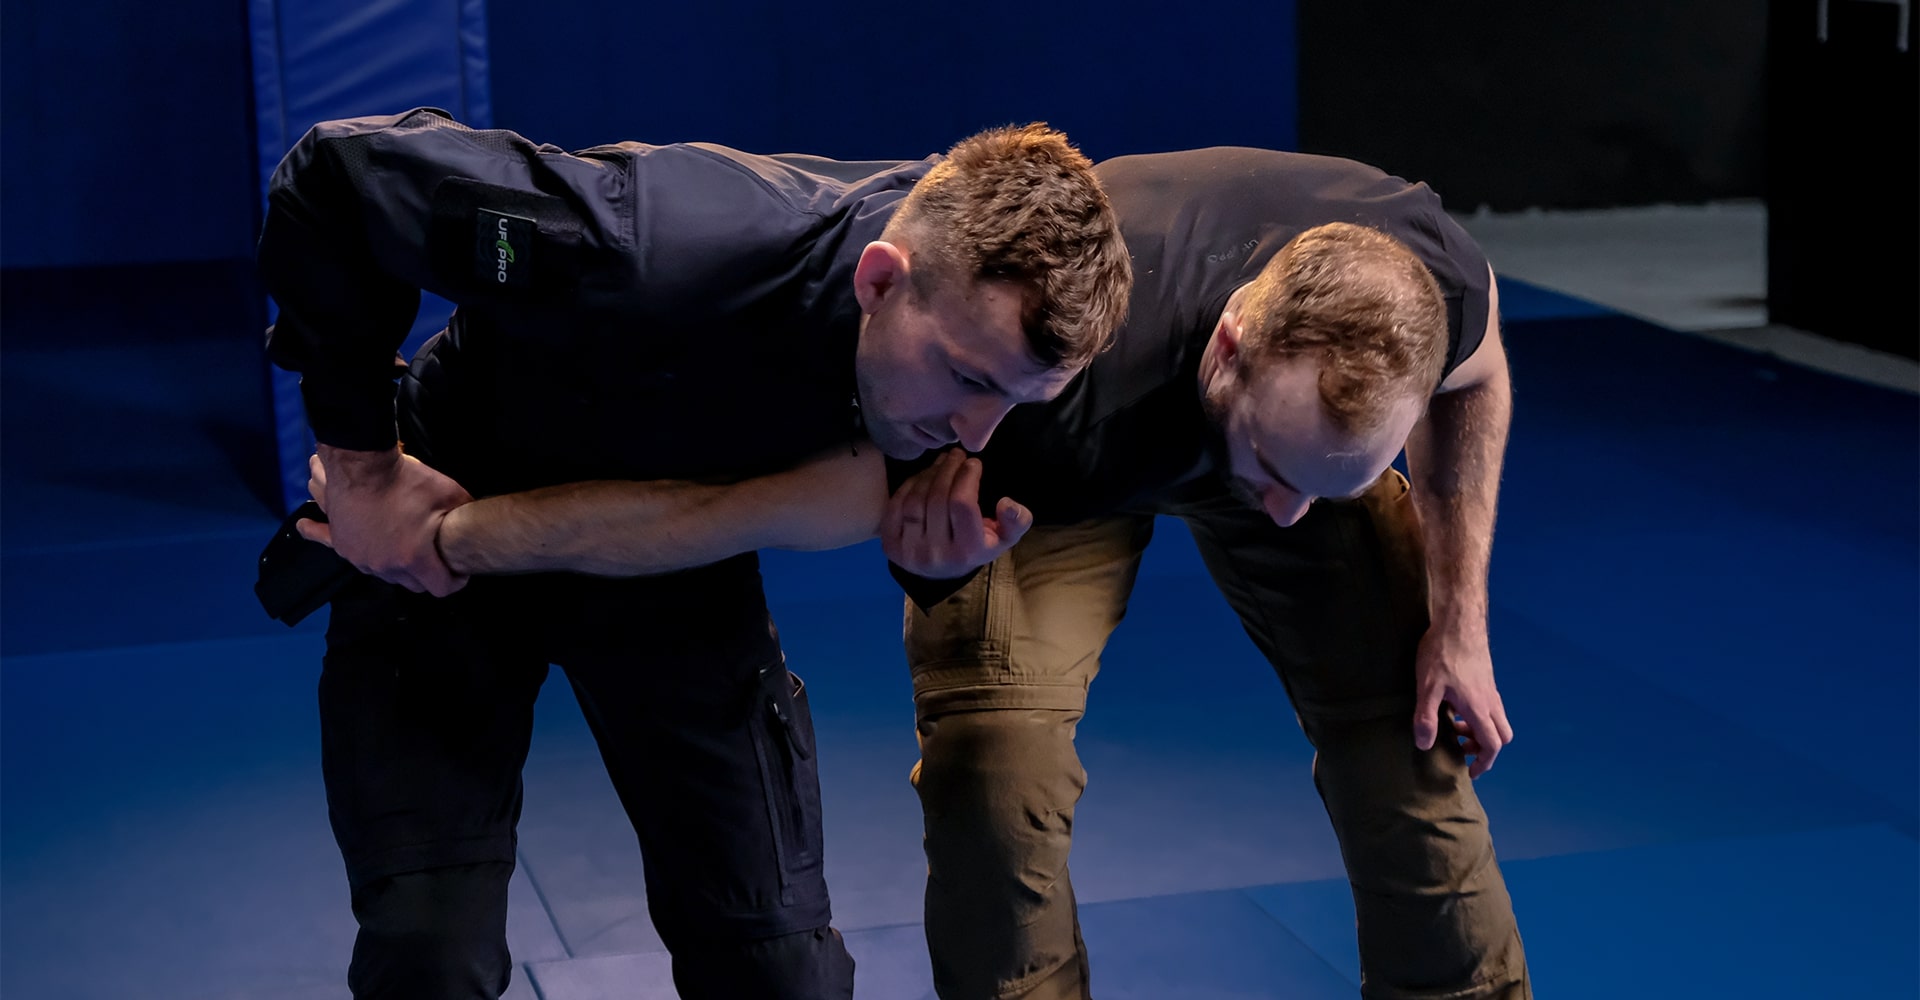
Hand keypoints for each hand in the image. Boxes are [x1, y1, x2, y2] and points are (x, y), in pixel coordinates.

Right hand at [295, 445, 472, 596]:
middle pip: (413, 584)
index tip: (459, 572)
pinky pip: (340, 551)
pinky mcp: (341, 543)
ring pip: (385, 573)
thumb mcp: (448, 494)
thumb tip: (475, 522)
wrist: (364, 464)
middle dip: (428, 575)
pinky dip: (345, 549)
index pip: (440, 588)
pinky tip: (315, 532)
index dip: (454, 581)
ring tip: (406, 545)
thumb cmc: (406, 480)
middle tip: (436, 557)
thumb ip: (464, 513)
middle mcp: (385, 565)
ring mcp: (360, 557)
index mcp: (413, 558)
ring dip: (398, 565)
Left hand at [881, 448, 1031, 577]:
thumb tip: (1007, 503)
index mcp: (967, 551)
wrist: (940, 573)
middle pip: (938, 499)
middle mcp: (936, 554)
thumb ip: (1016, 522)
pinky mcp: (890, 546)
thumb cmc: (976, 546)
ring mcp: (909, 552)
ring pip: (916, 500)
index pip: (962, 505)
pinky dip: (910, 485)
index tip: (973, 462)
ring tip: (942, 461)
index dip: (966, 477)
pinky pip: (896, 506)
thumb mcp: (1003, 539)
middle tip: (956, 454)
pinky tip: (923, 475)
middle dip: (948, 469)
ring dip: (929, 473)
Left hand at [1412, 624, 1513, 777]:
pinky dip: (1477, 716)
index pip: (1492, 745)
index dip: (1483, 763)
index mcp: (1479, 708)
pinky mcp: (1485, 679)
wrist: (1458, 620)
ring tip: (1451, 727)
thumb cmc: (1442, 652)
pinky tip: (1453, 706)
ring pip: (1497, 720)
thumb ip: (1426, 717)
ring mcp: (1490, 689)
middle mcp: (1491, 701)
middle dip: (1484, 749)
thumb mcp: (1427, 687)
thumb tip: (1424, 745)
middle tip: (1461, 750)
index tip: (1469, 772)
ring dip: (1479, 731)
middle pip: (1501, 735)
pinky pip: (1490, 706)